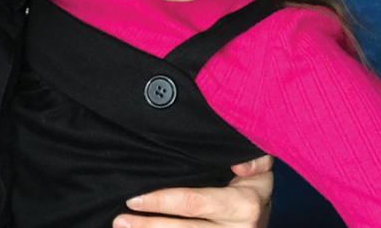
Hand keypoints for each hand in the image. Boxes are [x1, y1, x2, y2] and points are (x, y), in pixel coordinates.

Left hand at [113, 155, 273, 227]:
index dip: (162, 202)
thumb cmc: (252, 185)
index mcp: (244, 205)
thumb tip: (240, 167)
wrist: (260, 215)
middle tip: (120, 220)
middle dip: (148, 226)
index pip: (194, 204)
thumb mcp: (259, 166)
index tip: (134, 199)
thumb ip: (253, 159)